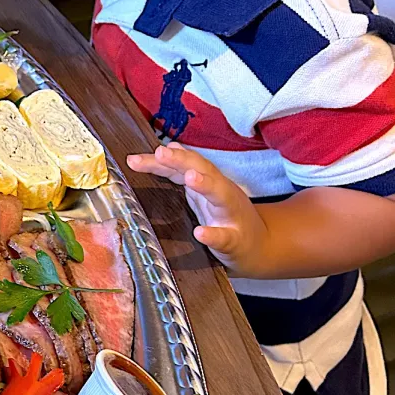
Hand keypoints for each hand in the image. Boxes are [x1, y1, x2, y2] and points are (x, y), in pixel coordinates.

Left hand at [127, 143, 267, 274]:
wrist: (261, 247)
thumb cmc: (228, 218)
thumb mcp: (205, 191)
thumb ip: (184, 172)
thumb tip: (169, 147)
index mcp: (210, 182)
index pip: (184, 163)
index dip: (161, 160)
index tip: (133, 159)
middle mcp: (222, 192)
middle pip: (203, 169)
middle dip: (182, 160)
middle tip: (160, 152)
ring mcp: (230, 216)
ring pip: (220, 196)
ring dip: (205, 185)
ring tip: (190, 178)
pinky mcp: (235, 240)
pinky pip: (225, 237)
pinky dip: (213, 234)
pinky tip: (201, 233)